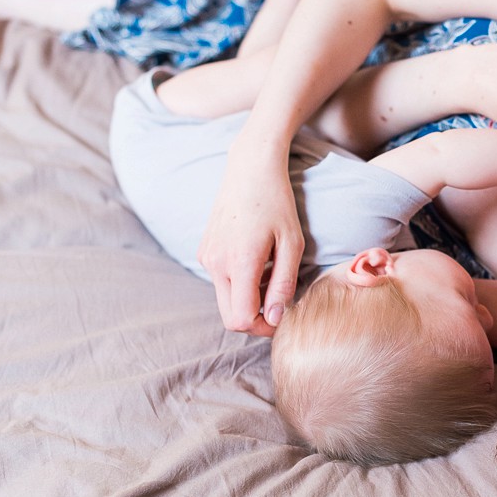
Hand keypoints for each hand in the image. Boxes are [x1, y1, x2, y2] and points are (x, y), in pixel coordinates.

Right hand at [197, 156, 303, 336]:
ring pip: (225, 300)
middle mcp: (215, 263)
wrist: (250, 168)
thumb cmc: (277, 202)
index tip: (283, 317)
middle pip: (230, 317)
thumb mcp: (292, 243)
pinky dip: (239, 283)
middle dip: (256, 319)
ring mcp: (206, 257)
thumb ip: (283, 284)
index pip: (241, 320)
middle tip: (281, 302)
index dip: (264, 328)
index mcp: (238, 263)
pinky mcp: (204, 251)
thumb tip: (274, 318)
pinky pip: (221, 282)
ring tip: (272, 274)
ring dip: (249, 299)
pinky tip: (258, 262)